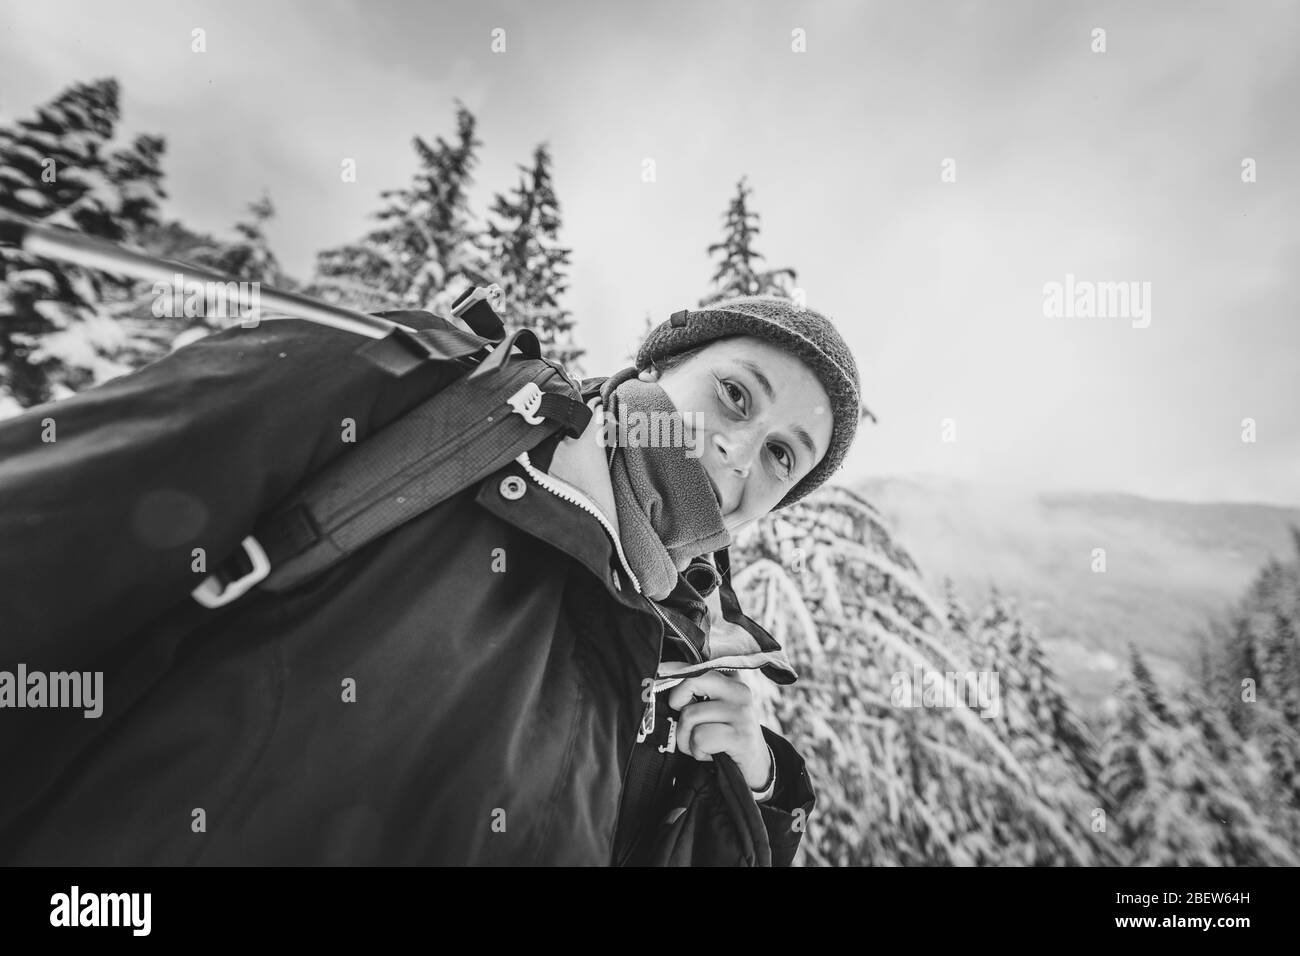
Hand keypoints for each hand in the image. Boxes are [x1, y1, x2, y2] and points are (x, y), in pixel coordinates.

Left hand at [665, 671, 772, 790]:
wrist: (756, 767)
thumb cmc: (725, 736)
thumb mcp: (714, 708)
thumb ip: (696, 692)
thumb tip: (659, 681)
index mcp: (731, 679)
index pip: (695, 666)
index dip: (671, 671)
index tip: (657, 675)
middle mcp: (739, 690)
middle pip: (690, 681)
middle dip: (678, 705)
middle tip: (687, 723)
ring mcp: (741, 712)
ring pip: (691, 715)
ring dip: (687, 738)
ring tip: (703, 744)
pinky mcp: (741, 736)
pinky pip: (701, 737)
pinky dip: (698, 751)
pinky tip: (711, 753)